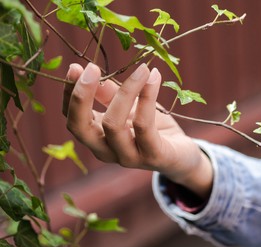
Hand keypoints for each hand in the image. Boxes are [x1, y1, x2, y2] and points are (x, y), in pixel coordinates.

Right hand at [63, 63, 212, 198]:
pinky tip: (154, 77)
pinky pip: (144, 125)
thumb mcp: (130, 107)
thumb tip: (89, 71)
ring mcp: (128, 157)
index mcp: (98, 139)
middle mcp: (107, 151)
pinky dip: (147, 97)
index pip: (72, 119)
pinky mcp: (152, 156)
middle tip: (91, 67)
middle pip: (81, 128)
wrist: (183, 155)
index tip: (75, 68)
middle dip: (81, 95)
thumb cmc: (154, 129)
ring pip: (113, 125)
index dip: (69, 94)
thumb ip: (110, 94)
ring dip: (125, 91)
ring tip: (141, 68)